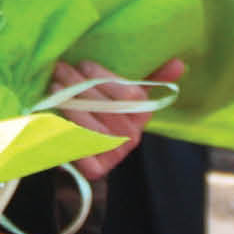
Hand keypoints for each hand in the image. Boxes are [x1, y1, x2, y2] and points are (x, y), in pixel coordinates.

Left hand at [50, 57, 183, 181]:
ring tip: (55, 85)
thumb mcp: (124, 92)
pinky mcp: (96, 169)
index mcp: (141, 117)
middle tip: (61, 69)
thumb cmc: (101, 110)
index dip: (106, 79)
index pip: (132, 96)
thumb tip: (179, 63)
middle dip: (82, 86)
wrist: (78, 147)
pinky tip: (54, 111)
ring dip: (72, 103)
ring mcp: (115, 156)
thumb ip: (151, 77)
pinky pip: (82, 146)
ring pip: (95, 125)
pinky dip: (67, 127)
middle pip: (109, 109)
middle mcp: (132, 138)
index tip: (84, 64)